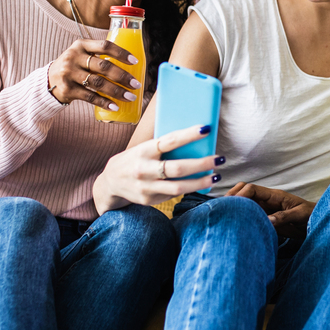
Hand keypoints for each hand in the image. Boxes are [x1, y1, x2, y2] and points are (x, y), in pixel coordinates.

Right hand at [47, 39, 141, 108]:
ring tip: (130, 97)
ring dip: (116, 91)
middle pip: (103, 66)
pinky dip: (104, 102)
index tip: (135, 61)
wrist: (49, 80)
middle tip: (136, 84)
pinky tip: (115, 106)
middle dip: (122, 76)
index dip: (121, 53)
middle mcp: (73, 57)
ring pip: (98, 83)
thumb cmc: (75, 66)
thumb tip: (131, 66)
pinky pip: (89, 97)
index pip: (104, 45)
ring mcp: (69, 73)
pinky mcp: (67, 89)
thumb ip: (100, 56)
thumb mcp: (82, 54)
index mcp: (81, 45)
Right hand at [94, 125, 220, 212]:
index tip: (206, 129)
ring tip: (216, 176)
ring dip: (201, 182)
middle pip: (178, 168)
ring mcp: (146, 187)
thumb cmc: (134, 159)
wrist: (109, 183)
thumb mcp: (143, 148)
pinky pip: (173, 195)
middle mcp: (144, 170)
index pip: (169, 141)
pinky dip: (188, 189)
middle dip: (202, 164)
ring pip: (179, 187)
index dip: (188, 135)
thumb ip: (162, 147)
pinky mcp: (149, 200)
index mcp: (143, 151)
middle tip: (220, 159)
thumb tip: (193, 140)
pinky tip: (199, 184)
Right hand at [226, 182, 314, 236]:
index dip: (240, 195)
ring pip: (245, 204)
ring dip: (236, 208)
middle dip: (232, 198)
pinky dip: (242, 218)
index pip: (252, 189)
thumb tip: (268, 220)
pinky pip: (251, 216)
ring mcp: (266, 210)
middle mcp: (268, 201)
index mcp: (275, 196)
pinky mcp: (266, 219)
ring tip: (224, 217)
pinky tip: (235, 225)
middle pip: (244, 192)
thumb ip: (284, 217)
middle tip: (222, 209)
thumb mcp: (300, 215)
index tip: (233, 206)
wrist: (318, 223)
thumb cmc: (312, 216)